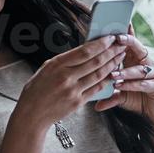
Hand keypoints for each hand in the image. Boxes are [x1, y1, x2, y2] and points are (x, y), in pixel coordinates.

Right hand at [13, 35, 127, 133]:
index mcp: (57, 65)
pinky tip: (113, 74)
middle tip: (121, 45)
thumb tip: (83, 51)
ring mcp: (73, 91)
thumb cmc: (37, 90)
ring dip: (112, 64)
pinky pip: (96, 89)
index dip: (100, 44)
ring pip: (99, 75)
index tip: (110, 38)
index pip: (84, 51)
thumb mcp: (46, 68)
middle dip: (111, 52)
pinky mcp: (77, 102)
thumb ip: (64, 60)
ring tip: (120, 57)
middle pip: (95, 61)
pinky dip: (106, 81)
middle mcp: (66, 77)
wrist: (32, 114)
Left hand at [92, 23, 153, 128]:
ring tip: (113, 74)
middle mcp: (146, 64)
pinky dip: (132, 84)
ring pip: (139, 69)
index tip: (117, 24)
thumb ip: (108, 95)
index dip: (126, 33)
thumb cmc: (135, 100)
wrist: (150, 115)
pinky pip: (143, 83)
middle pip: (138, 48)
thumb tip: (94, 104)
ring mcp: (153, 74)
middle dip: (128, 42)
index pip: (131, 44)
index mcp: (135, 61)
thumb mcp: (119, 95)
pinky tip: (121, 86)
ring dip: (126, 71)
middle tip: (117, 39)